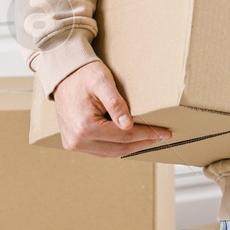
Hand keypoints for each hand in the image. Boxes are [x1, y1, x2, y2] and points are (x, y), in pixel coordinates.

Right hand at [53, 59, 171, 157]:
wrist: (65, 76)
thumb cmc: (85, 76)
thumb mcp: (103, 83)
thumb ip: (115, 104)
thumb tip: (128, 125)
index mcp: (85, 127)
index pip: (124, 136)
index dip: (146, 135)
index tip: (165, 133)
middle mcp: (77, 140)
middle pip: (119, 149)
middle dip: (142, 143)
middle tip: (161, 138)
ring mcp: (73, 144)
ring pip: (110, 153)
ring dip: (131, 147)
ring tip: (150, 140)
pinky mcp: (73, 144)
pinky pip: (101, 150)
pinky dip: (117, 147)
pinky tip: (131, 141)